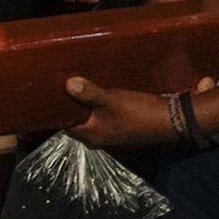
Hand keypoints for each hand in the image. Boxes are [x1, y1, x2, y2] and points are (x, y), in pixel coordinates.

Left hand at [65, 77, 212, 148]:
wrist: (172, 120)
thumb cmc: (138, 113)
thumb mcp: (111, 100)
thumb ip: (88, 93)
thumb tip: (67, 84)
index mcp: (90, 135)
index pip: (62, 123)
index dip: (54, 108)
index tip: (47, 90)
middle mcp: (97, 137)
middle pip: (74, 119)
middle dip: (67, 103)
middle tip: (57, 82)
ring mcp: (109, 131)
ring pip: (88, 116)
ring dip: (82, 103)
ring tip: (71, 81)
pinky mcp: (120, 125)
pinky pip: (100, 114)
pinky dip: (95, 104)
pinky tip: (93, 88)